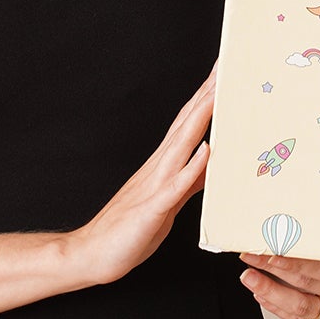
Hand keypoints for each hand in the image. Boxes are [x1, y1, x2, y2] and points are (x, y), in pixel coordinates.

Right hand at [75, 72, 215, 285]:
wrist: (91, 254)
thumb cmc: (130, 231)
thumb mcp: (169, 203)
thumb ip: (190, 180)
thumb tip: (210, 160)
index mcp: (164, 165)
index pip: (190, 123)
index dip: (208, 97)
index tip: (226, 72)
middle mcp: (159, 167)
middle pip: (187, 122)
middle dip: (209, 93)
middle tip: (228, 64)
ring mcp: (154, 185)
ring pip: (182, 144)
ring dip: (201, 117)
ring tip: (220, 91)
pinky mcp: (153, 209)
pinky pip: (175, 186)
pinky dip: (191, 167)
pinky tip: (205, 150)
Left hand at [239, 253, 319, 318]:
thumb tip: (284, 232)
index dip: (296, 260)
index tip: (271, 248)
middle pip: (308, 284)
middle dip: (274, 269)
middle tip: (251, 256)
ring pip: (301, 306)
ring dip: (270, 290)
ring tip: (250, 276)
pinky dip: (277, 307)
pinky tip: (262, 293)